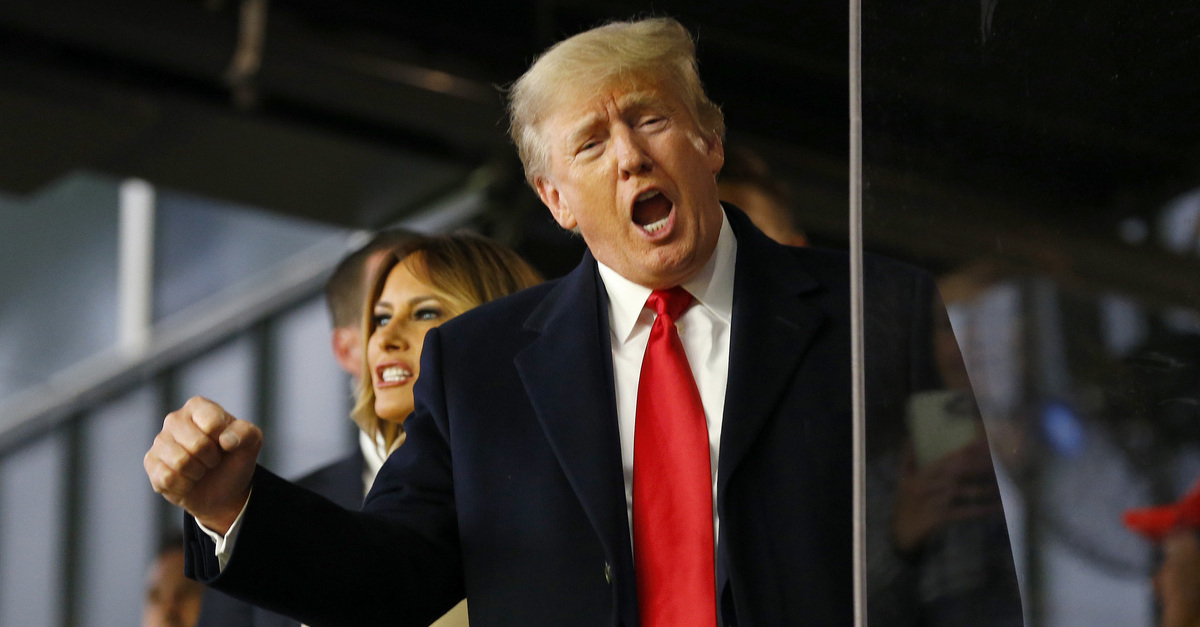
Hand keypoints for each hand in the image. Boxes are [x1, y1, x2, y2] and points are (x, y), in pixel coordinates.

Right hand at [144, 396, 262, 534]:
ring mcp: (160, 441)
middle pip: (197, 444)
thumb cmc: (234, 457)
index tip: (225, 444)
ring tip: (200, 469)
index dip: (225, 440)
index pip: (212, 423)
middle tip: (213, 460)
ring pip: (180, 463)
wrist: (223, 488)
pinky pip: (167, 478)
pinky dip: (184, 485)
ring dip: (198, 473)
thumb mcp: (251, 442)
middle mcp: (175, 419)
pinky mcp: (151, 463)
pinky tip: (187, 480)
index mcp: (198, 407)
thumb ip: (246, 433)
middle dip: (211, 459)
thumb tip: (225, 440)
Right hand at [891, 437, 1002, 554]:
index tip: (983, 443)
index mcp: (921, 474)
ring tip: (1002, 483)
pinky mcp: (941, 517)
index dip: (965, 451)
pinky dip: (982, 510)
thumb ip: (908, 458)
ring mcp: (935, 501)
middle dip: (978, 465)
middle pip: (957, 472)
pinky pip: (964, 512)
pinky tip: (998, 508)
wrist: (902, 531)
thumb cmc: (905, 502)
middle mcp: (928, 485)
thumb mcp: (903, 479)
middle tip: (998, 461)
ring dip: (983, 487)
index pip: (946, 459)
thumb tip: (911, 438)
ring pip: (962, 492)